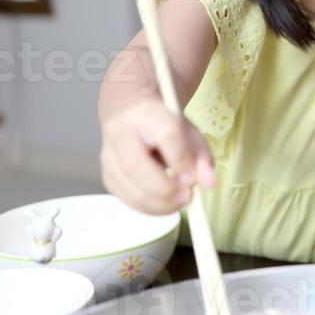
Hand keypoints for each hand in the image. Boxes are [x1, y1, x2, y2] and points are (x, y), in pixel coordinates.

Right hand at [100, 97, 215, 214]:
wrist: (128, 108)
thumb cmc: (162, 121)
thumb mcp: (188, 130)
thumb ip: (201, 156)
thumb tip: (209, 183)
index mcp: (146, 112)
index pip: (166, 135)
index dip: (182, 160)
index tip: (194, 178)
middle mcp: (120, 131)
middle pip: (136, 166)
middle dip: (166, 190)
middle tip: (187, 196)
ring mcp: (108, 154)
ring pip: (129, 189)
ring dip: (159, 204)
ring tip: (178, 200)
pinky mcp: (106, 174)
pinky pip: (126, 198)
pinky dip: (148, 206)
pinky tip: (163, 201)